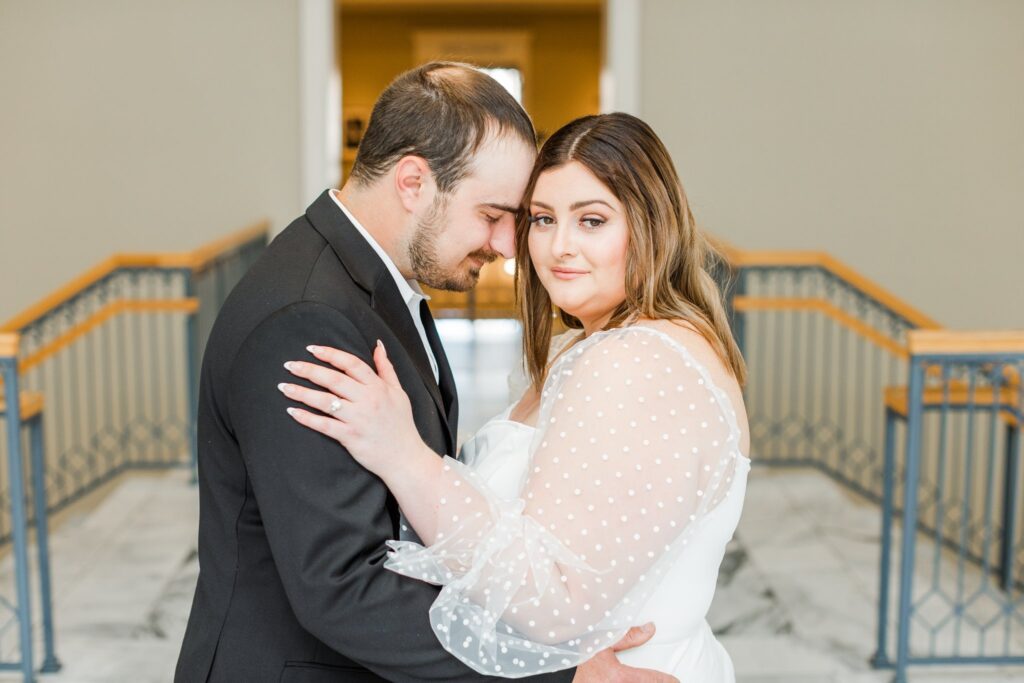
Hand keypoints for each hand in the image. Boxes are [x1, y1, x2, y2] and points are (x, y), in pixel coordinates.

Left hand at [280, 341, 430, 477]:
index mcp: (378, 387)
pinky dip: (307, 418)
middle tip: (290, 365)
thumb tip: (378, 346)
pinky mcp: (350, 437)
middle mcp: (368, 400)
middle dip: (309, 370)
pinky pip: (324, 425)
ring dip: (302, 393)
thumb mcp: (399, 392)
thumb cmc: (401, 424)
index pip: (351, 364)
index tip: (312, 349)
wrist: (405, 458)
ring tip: (284, 387)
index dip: (330, 354)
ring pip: (325, 401)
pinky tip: (292, 411)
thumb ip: (386, 368)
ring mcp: (358, 419)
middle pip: (334, 380)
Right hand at [573, 623, 678, 682]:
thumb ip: (629, 636)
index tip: (675, 680)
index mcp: (619, 677)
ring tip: (652, 682)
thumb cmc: (577, 654)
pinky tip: (630, 682)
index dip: (667, 681)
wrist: (559, 670)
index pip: (652, 680)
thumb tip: (650, 629)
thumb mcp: (603, 642)